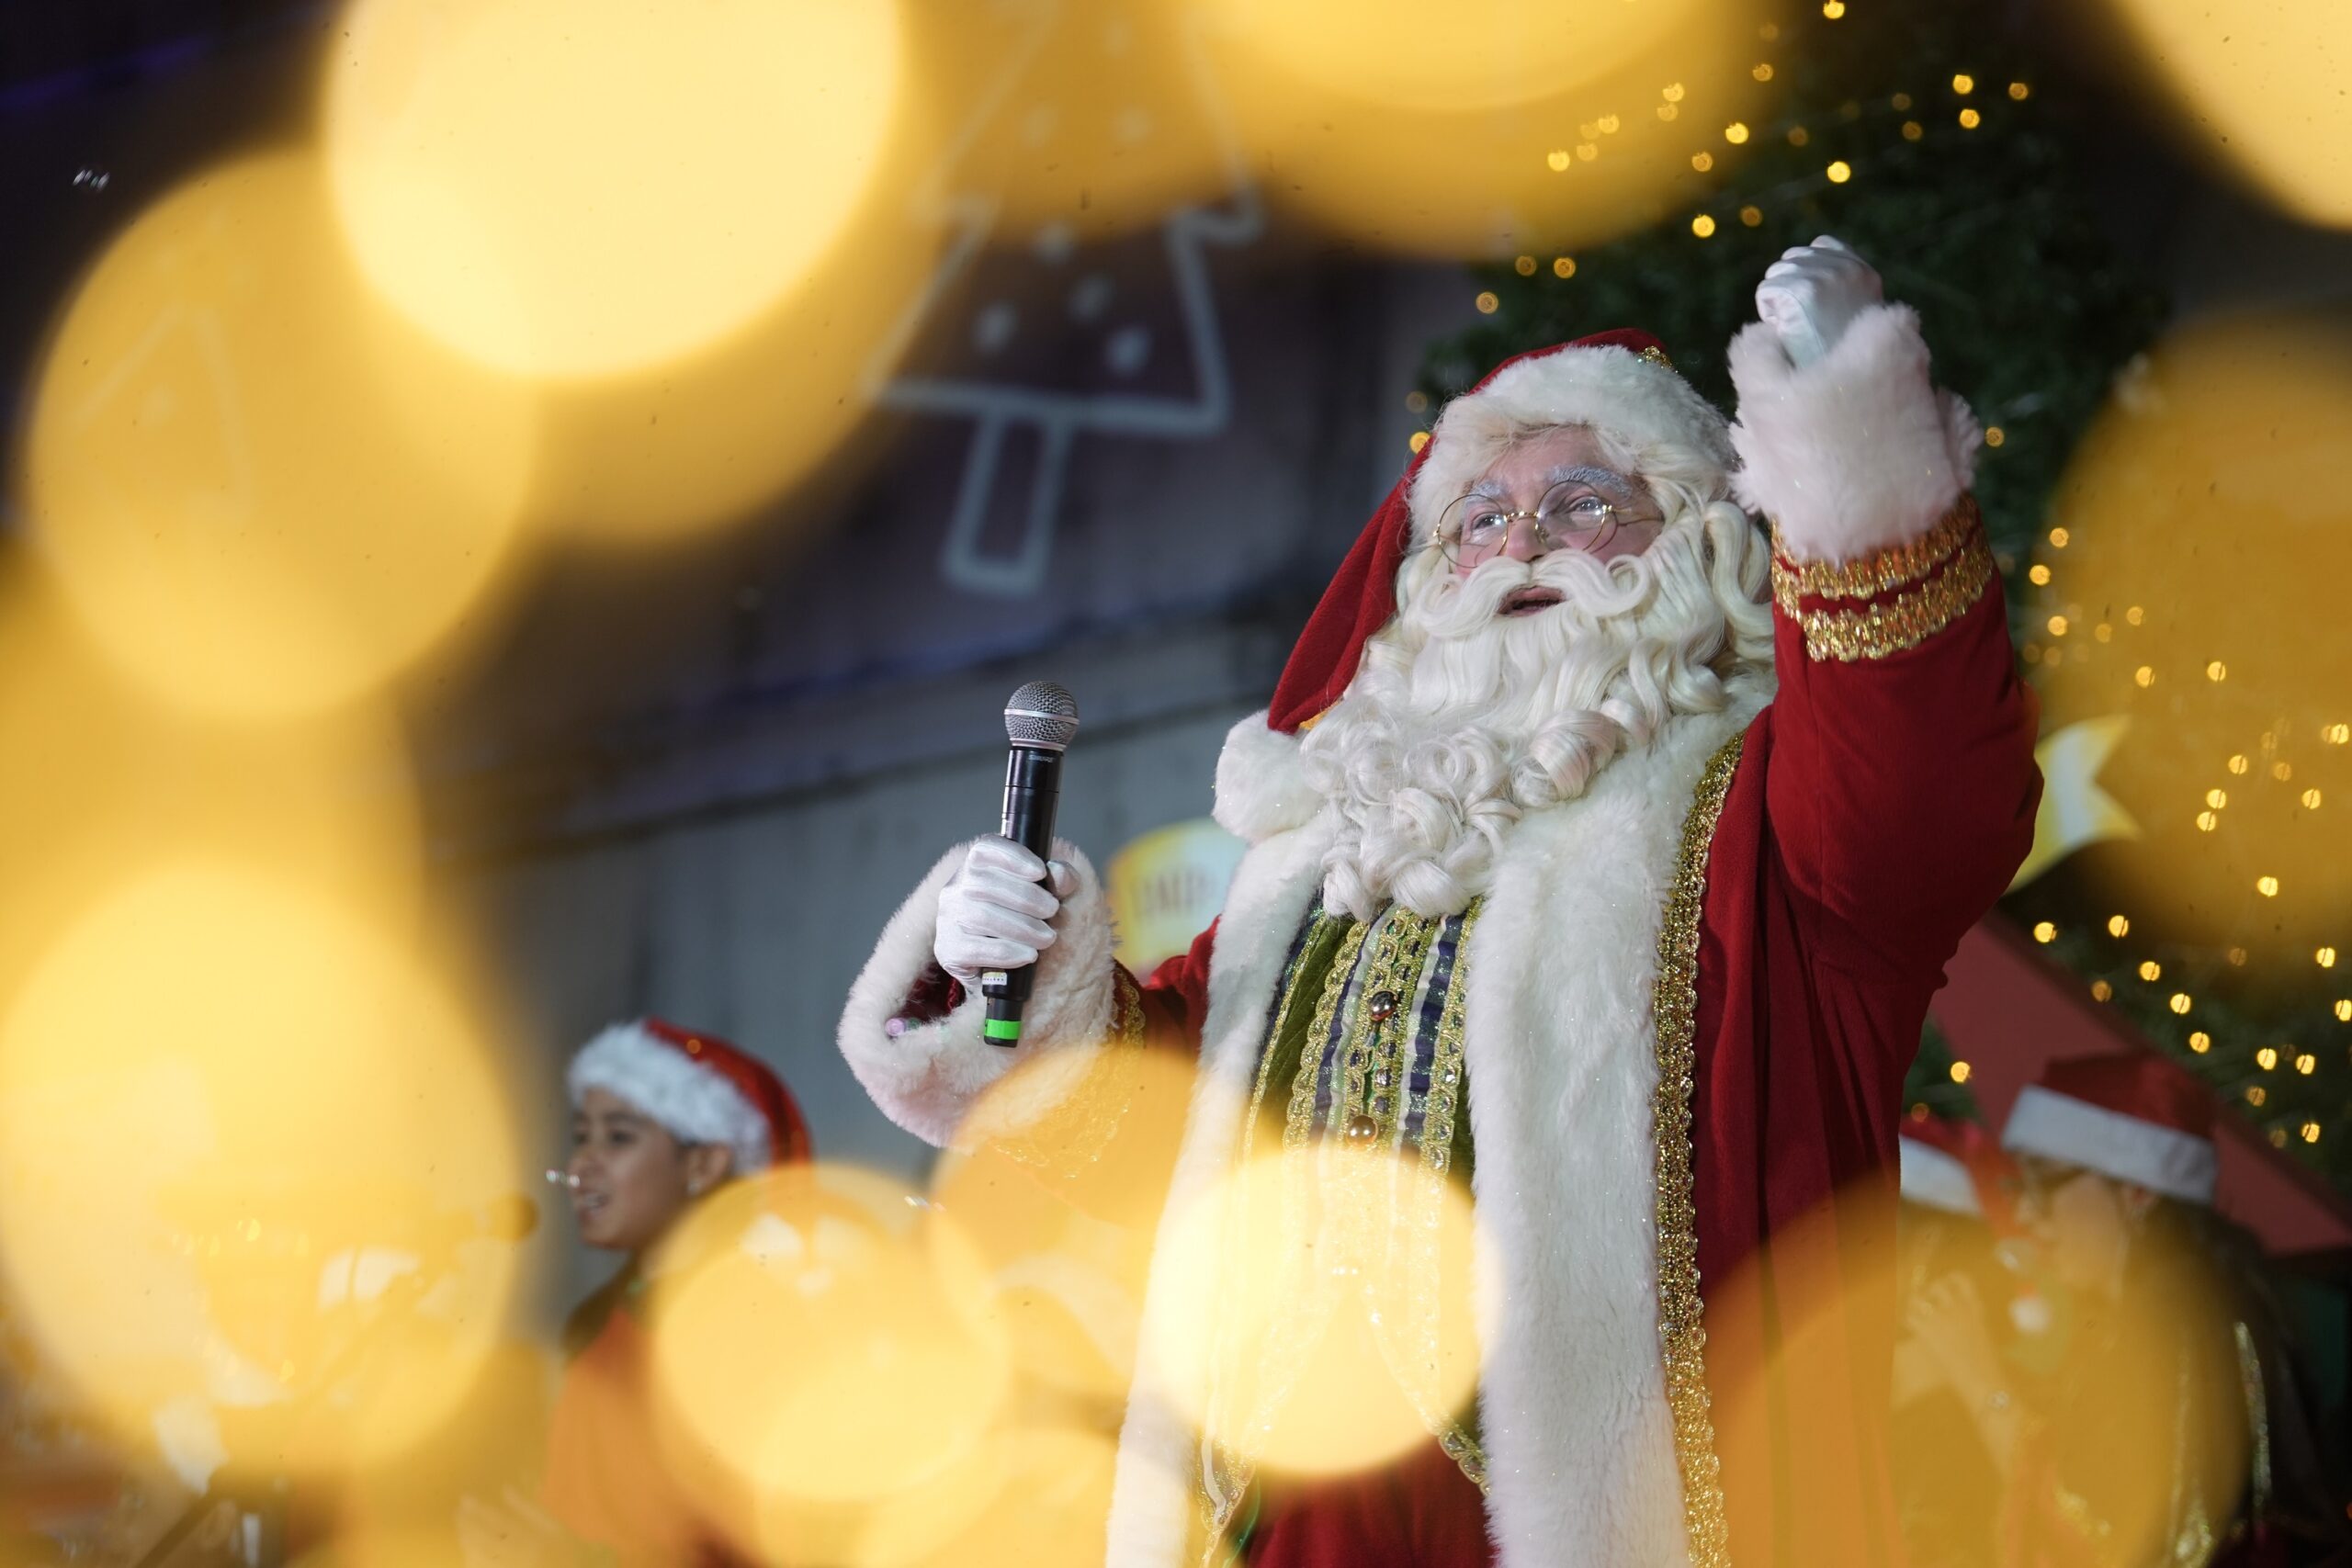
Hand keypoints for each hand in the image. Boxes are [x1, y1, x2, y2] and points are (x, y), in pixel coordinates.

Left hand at [457, 1487, 566, 1567]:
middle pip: (485, 1540)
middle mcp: (518, 1557)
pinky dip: (473, 1559)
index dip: (479, 1510)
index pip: (499, 1522)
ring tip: (461, 1528)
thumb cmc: (567, 1549)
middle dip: (468, 1525)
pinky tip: (468, 1551)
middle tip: (457, 1512)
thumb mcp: (554, 1526)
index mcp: (532, 1540)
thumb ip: (529, 1508)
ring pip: (481, 1557)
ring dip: (467, 1542)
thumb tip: (506, 1489)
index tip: (465, 1499)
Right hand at [934, 837, 1076, 986]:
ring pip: (981, 917)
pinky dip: (1006, 952)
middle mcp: (956, 888)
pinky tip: (1028, 955)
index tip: (1040, 872)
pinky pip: (975, 949)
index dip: (1013, 857)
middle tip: (1053, 911)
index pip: (986, 849)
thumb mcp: (1050, 896)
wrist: (1003, 969)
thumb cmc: (1028, 921)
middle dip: (1026, 898)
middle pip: (985, 884)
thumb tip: (1058, 873)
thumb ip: (1060, 881)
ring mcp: (948, 919)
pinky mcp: (948, 950)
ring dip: (1021, 928)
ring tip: (1047, 937)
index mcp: (977, 866)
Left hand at [1755, 235, 1882, 368]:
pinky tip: (1787, 332)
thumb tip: (1805, 271)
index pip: (1821, 246)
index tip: (1810, 304)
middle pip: (1792, 259)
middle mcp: (1846, 268)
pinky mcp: (1801, 290)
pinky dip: (1768, 313)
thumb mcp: (1853, 315)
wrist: (1843, 385)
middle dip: (1789, 288)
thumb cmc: (1840, 359)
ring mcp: (1824, 277)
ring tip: (1798, 328)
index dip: (1805, 273)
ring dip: (1777, 301)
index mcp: (1862, 272)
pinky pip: (1765, 292)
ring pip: (1776, 274)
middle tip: (1805, 323)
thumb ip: (1837, 290)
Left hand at [1903, 1271, 2005, 1406]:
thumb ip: (1972, 1323)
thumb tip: (1964, 1323)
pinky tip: (1912, 1329)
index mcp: (1976, 1309)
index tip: (1947, 1284)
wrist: (1985, 1382)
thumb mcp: (1983, 1337)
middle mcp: (1959, 1308)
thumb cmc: (1988, 1366)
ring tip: (1916, 1314)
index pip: (1963, 1281)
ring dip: (1915, 1305)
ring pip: (1919, 1298)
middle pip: (1938, 1285)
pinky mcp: (1929, 1331)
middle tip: (1927, 1302)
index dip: (1952, 1279)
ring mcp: (1943, 1318)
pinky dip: (1908, 1320)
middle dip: (1929, 1291)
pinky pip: (1909, 1316)